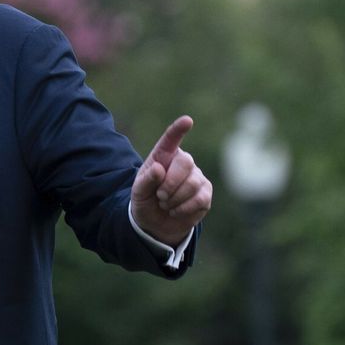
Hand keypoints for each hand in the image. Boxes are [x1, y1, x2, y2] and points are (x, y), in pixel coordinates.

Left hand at [130, 115, 212, 246]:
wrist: (156, 223)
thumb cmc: (146, 200)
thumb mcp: (138, 192)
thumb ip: (145, 180)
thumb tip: (158, 169)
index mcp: (163, 156)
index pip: (171, 139)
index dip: (178, 129)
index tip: (187, 121)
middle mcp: (183, 162)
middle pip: (185, 162)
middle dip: (170, 183)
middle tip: (160, 196)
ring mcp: (197, 176)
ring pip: (193, 183)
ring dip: (175, 198)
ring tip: (165, 204)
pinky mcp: (206, 193)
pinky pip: (200, 198)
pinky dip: (184, 208)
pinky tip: (175, 211)